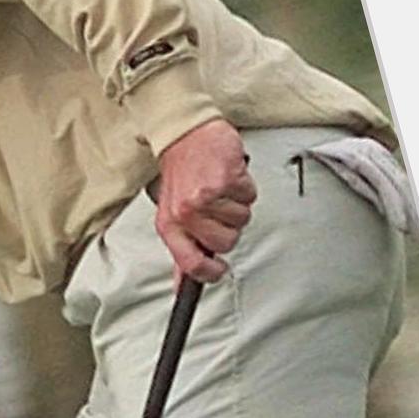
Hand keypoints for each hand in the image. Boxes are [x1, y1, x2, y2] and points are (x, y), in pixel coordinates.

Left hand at [154, 119, 255, 282]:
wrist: (185, 133)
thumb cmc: (181, 172)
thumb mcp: (171, 213)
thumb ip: (182, 249)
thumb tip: (183, 284)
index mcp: (170, 224)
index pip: (190, 264)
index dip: (209, 273)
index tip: (219, 271)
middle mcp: (186, 212)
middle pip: (225, 244)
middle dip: (228, 229)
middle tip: (216, 209)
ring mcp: (206, 196)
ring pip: (241, 221)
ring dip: (236, 205)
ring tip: (220, 190)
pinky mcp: (226, 179)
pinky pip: (249, 197)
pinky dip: (244, 187)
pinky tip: (228, 177)